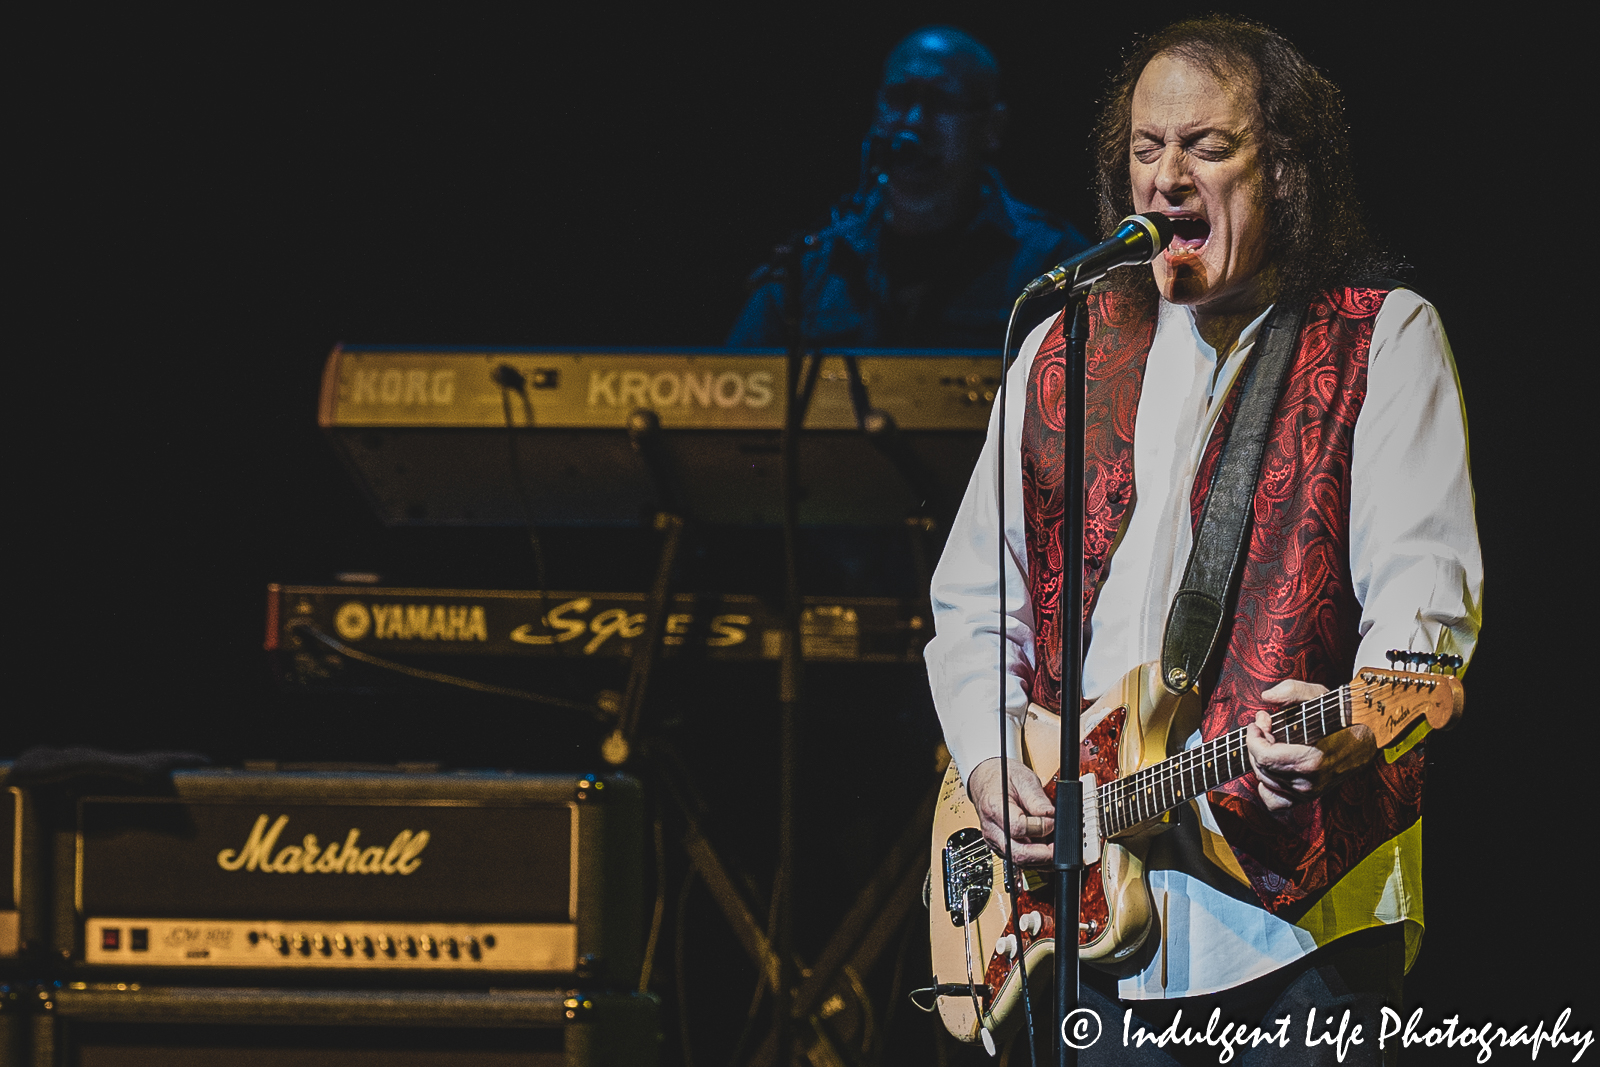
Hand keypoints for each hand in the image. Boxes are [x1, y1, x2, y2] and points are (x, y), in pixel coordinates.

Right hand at [965, 756, 1054, 864]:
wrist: (988, 782)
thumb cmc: (1003, 779)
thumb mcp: (1023, 779)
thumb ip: (1037, 799)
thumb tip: (1051, 815)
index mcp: (994, 808)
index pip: (1018, 828)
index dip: (1040, 827)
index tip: (1052, 821)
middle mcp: (992, 830)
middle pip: (1018, 853)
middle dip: (1043, 854)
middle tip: (1060, 847)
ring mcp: (996, 842)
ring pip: (1021, 861)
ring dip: (1042, 859)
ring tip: (1056, 847)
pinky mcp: (1003, 848)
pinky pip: (1021, 860)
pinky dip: (1037, 858)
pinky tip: (1047, 849)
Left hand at [1246, 679, 1375, 811]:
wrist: (1368, 738)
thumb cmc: (1343, 717)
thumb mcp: (1321, 695)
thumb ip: (1293, 690)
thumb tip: (1266, 696)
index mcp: (1310, 761)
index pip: (1264, 756)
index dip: (1254, 737)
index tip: (1260, 721)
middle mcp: (1307, 782)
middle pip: (1261, 767)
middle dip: (1256, 744)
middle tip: (1265, 727)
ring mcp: (1307, 793)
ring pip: (1265, 781)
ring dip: (1261, 759)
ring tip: (1271, 742)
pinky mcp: (1307, 797)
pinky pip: (1275, 802)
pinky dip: (1266, 786)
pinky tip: (1272, 768)